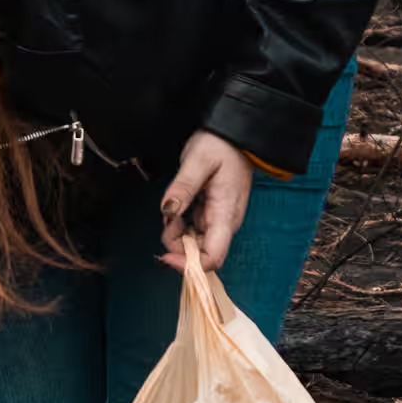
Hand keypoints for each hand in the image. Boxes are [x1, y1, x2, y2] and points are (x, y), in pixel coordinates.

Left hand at [159, 129, 252, 273]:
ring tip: (173, 211)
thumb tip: (168, 211)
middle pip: (201, 256)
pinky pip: (195, 234)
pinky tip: (178, 211)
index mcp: (225, 215)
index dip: (188, 264)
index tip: (165, 254)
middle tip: (168, 219)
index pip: (213, 258)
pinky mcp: (213, 217)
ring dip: (177, 237)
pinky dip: (181, 229)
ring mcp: (219, 222)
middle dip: (177, 248)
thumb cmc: (220, 146)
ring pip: (196, 247)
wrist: (236, 138)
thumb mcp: (198, 161)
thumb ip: (183, 187)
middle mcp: (225, 224)